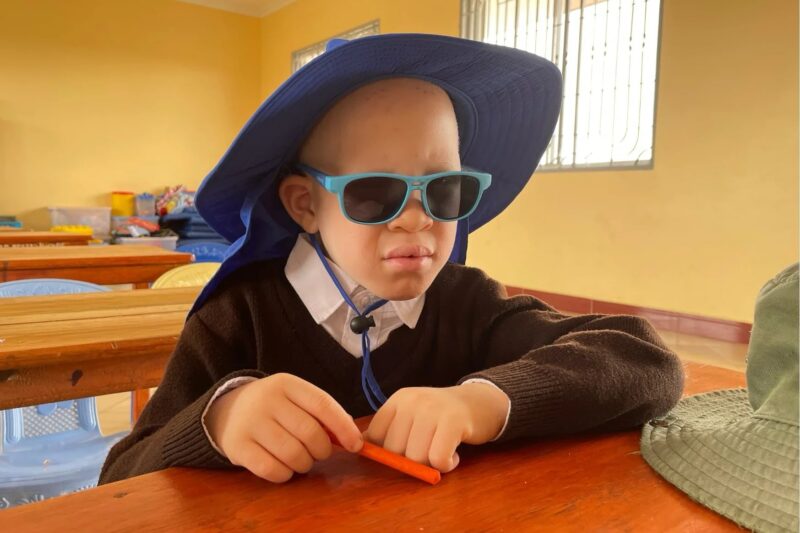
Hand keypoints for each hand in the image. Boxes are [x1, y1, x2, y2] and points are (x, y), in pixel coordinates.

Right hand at [205, 373, 362, 482]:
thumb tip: (352, 436)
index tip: (356, 445)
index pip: (323, 404)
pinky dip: (285, 474)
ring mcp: (250, 423)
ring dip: (305, 464)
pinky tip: (284, 467)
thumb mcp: (296, 399)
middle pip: (310, 432)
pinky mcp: (238, 446)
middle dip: (322, 450)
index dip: (344, 427)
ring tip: (301, 459)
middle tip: (319, 452)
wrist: (228, 411)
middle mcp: (267, 400)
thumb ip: (322, 413)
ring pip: (293, 454)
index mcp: (287, 384)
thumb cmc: (274, 408)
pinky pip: (272, 469)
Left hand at [364, 383, 509, 472]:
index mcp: (398, 400)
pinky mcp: (453, 420)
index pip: (373, 437)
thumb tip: (362, 450)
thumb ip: (391, 432)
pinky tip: (454, 456)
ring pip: (416, 458)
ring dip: (432, 464)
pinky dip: (447, 465)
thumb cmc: (442, 418)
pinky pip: (438, 459)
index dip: (387, 452)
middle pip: (394, 451)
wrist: (481, 403)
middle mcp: (412, 401)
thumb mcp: (413, 417)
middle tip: (430, 449)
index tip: (407, 449)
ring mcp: (432, 409)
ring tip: (444, 450)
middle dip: (412, 460)